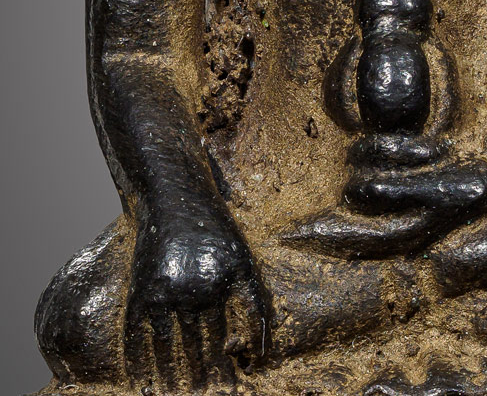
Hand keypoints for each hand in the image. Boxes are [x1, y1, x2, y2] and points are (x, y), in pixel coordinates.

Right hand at [124, 210, 270, 390]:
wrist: (176, 199)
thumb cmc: (218, 233)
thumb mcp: (244, 261)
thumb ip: (255, 301)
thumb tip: (261, 349)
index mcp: (217, 286)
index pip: (225, 340)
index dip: (230, 366)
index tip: (236, 384)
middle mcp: (189, 292)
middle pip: (196, 349)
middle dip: (203, 378)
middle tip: (209, 395)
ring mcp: (160, 292)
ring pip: (165, 348)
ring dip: (170, 377)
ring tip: (175, 395)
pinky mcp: (138, 290)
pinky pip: (135, 334)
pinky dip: (137, 361)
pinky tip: (143, 380)